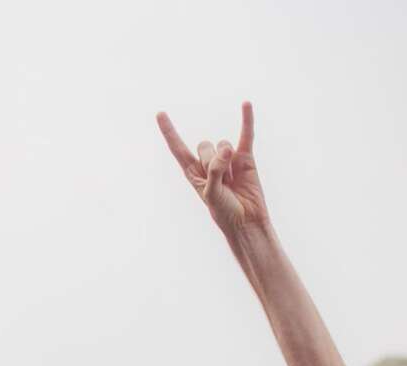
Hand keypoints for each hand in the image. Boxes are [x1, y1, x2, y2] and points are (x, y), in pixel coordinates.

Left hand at [157, 102, 270, 238]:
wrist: (246, 221)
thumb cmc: (223, 211)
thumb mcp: (211, 194)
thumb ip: (215, 172)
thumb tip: (226, 149)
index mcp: (192, 173)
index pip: (177, 148)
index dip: (169, 131)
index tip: (159, 113)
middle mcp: (208, 163)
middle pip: (204, 145)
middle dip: (211, 162)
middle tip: (219, 180)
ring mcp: (227, 159)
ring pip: (223, 145)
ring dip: (227, 161)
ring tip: (233, 180)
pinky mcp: (245, 158)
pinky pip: (246, 135)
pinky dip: (247, 120)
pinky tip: (246, 104)